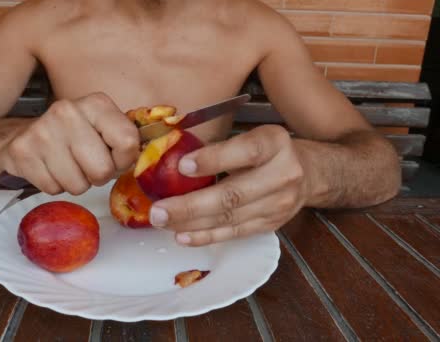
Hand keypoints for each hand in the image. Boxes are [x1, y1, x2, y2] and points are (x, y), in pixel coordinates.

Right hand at [3, 92, 139, 194]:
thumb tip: (148, 159)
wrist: (23, 135)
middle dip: (98, 175)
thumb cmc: (74, 136)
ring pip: (78, 185)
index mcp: (96, 103)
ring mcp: (42, 131)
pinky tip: (50, 168)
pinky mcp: (23, 152)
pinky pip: (53, 189)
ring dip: (76, 182)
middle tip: (87, 163)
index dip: (123, 160)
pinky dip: (55, 185)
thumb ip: (128, 139)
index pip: (128, 143)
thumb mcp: (104, 127)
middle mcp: (67, 111)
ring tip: (67, 164)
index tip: (113, 156)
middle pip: (102, 170)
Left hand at [149, 125, 308, 245]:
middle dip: (190, 205)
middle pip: (233, 194)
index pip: (245, 151)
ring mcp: (278, 205)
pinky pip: (234, 233)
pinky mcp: (270, 225)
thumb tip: (170, 158)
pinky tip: (182, 236)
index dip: (213, 160)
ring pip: (230, 218)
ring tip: (162, 222)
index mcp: (275, 143)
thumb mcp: (253, 136)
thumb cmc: (269, 151)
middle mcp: (282, 175)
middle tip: (158, 210)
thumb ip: (221, 147)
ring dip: (192, 223)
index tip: (182, 166)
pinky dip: (206, 236)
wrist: (311, 173)